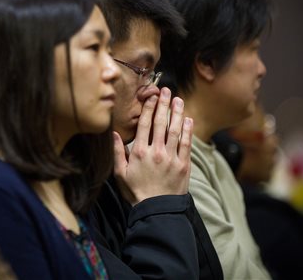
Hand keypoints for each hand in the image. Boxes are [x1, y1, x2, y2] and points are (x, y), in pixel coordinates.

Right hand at [113, 87, 192, 205]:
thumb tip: (113, 133)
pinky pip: (186, 144)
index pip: (144, 124)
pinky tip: (188, 119)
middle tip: (167, 91)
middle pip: (160, 123)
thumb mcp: (119, 173)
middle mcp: (156, 152)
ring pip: (175, 130)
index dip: (149, 108)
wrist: (156, 211)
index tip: (151, 96)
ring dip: (177, 113)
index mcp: (139, 152)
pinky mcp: (183, 165)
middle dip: (164, 104)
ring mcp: (171, 158)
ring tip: (178, 100)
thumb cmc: (136, 192)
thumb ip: (117, 152)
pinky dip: (188, 130)